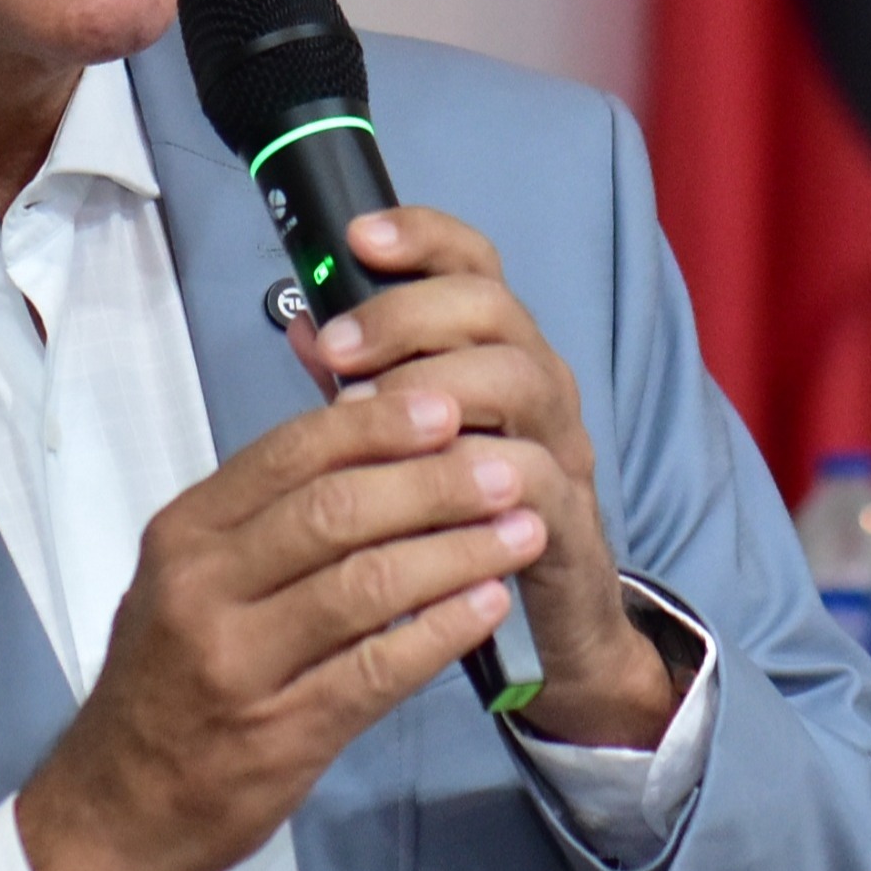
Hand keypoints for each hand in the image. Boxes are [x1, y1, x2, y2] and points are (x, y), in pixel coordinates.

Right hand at [15, 387, 525, 870]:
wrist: (114, 809)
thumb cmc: (164, 681)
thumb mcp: (184, 581)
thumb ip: (261, 520)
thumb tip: (371, 446)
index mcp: (184, 535)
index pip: (289, 454)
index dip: (376, 426)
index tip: (449, 405)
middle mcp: (202, 589)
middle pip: (335, 511)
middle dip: (434, 483)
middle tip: (506, 468)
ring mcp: (239, 664)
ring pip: (365, 585)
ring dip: (456, 552)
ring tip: (521, 530)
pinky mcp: (281, 733)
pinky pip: (377, 670)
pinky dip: (442, 631)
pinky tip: (489, 604)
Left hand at [298, 207, 677, 751]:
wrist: (550, 633)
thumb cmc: (463, 526)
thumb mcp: (405, 446)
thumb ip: (362, 384)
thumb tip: (304, 322)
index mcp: (494, 354)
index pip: (474, 264)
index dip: (422, 237)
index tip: (356, 237)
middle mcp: (537, 385)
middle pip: (492, 307)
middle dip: (406, 315)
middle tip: (336, 350)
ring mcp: (560, 449)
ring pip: (520, 377)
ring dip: (436, 385)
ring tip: (361, 414)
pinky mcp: (567, 520)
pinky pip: (535, 477)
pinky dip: (476, 472)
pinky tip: (420, 483)